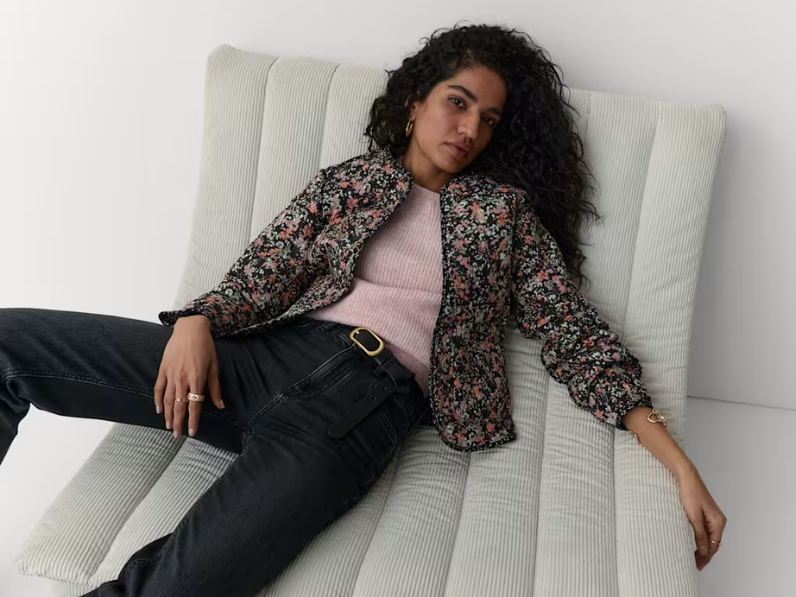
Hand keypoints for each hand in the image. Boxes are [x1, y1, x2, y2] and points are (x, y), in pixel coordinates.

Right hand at [154, 315, 224, 437]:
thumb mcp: (214, 366)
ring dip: (168, 415)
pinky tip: (158, 410)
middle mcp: (182, 379)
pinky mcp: (163, 369)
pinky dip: (157, 400)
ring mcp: (171, 374)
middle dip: (178, 422)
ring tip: (169, 426)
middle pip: (179, 406)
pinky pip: (158, 388)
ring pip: (167, 400)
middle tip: (177, 435)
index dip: (193, 420)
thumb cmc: (205, 346)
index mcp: (197, 379)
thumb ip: (215, 388)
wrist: (190, 328)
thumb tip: (220, 406)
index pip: (194, 405)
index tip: (192, 432)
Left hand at [676, 463, 726, 570]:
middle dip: (705, 555)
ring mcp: (713, 517)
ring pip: (710, 537)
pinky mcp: (706, 513)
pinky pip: (706, 531)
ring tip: (695, 558)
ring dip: (703, 547)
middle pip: (713, 543)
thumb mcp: (694, 516)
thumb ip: (700, 534)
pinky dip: (701, 539)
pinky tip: (696, 543)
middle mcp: (718, 520)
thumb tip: (705, 551)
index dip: (706, 557)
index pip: (714, 546)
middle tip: (696, 565)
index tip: (698, 565)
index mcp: (718, 522)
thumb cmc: (690, 493)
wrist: (686, 477)